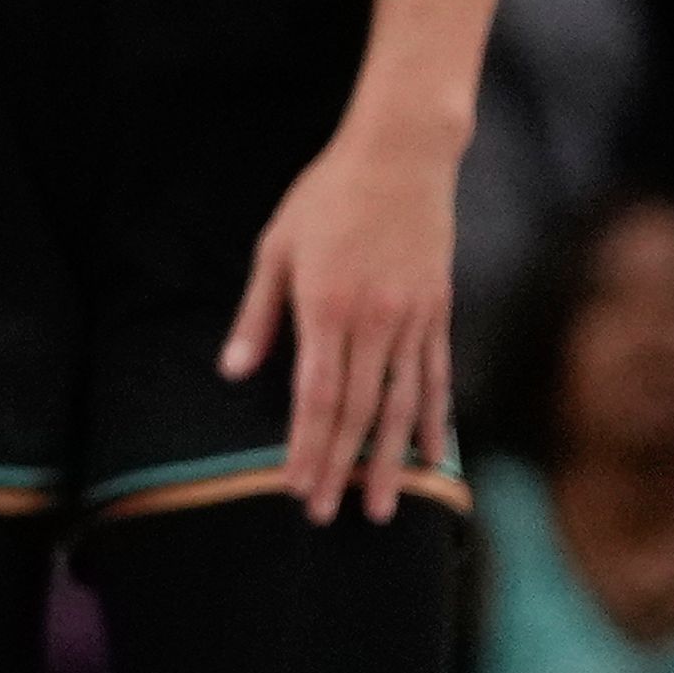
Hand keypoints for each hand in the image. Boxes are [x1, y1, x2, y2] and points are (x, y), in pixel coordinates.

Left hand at [220, 112, 461, 522]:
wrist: (399, 157)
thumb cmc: (324, 198)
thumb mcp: (276, 247)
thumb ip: (258, 314)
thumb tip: (235, 371)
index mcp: (326, 306)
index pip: (316, 396)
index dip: (307, 447)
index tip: (295, 487)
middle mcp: (374, 321)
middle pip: (357, 411)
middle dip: (341, 468)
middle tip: (328, 514)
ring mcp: (412, 320)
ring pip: (402, 405)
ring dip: (391, 461)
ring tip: (384, 508)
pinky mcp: (438, 312)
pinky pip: (436, 378)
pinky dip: (433, 421)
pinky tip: (432, 456)